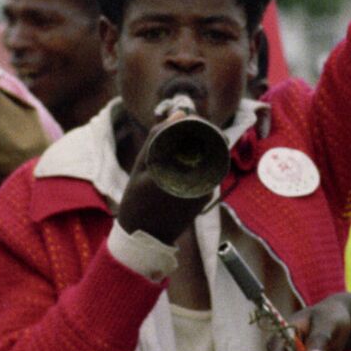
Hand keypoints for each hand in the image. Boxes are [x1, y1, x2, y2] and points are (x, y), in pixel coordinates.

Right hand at [113, 107, 213, 244]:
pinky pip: (207, 170)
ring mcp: (206, 190)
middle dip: (201, 133)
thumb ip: (160, 137)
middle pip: (213, 144)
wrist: (144, 238)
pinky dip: (197, 161)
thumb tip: (180, 112)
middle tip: (182, 126)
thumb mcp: (142, 165)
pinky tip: (180, 160)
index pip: (207, 135)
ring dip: (200, 146)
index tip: (186, 117)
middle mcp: (203, 180)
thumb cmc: (137, 202)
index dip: (199, 122)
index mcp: (187, 170)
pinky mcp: (205, 197)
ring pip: (212, 157)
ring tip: (179, 143)